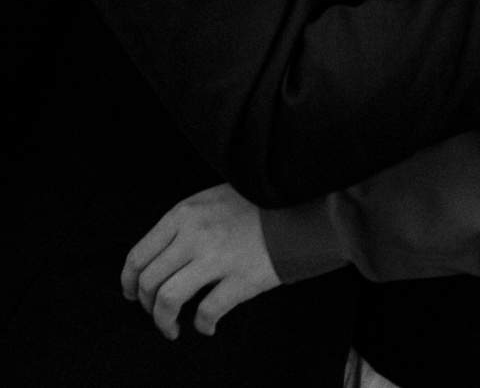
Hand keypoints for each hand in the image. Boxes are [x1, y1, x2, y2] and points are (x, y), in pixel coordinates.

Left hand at [121, 186, 276, 337]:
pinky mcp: (241, 278)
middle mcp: (195, 235)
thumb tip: (160, 256)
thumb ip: (185, 221)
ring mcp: (218, 258)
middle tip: (155, 311)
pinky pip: (207, 311)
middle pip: (149, 281)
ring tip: (171, 327)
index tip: (132, 294)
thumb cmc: (259, 205)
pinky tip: (207, 327)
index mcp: (184, 215)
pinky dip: (202, 325)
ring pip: (168, 299)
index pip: (138, 255)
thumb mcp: (214, 198)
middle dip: (145, 304)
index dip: (128, 282)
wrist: (303, 209)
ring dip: (163, 320)